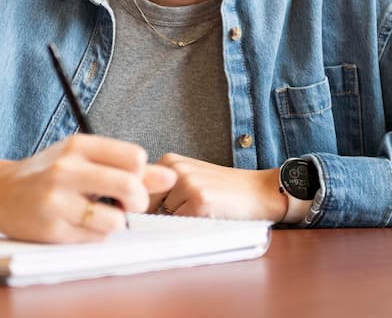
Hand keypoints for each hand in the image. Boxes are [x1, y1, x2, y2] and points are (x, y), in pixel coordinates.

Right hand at [0, 135, 175, 242]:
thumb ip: (127, 166)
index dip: (141, 173)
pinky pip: (94, 237)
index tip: (131, 179)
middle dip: (139, 201)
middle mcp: (66, 169)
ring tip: (99, 213)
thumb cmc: (49, 172)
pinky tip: (79, 223)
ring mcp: (57, 201)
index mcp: (78, 145)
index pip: (135, 156)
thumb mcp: (83, 158)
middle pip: (130, 186)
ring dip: (116, 221)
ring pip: (115, 219)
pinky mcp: (51, 230)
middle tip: (130, 204)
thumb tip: (170, 176)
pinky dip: (96, 233)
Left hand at [148, 153, 287, 221]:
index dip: (144, 209)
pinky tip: (210, 217)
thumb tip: (131, 212)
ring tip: (201, 213)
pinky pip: (180, 226)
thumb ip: (162, 191)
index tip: (156, 215)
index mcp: (169, 161)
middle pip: (147, 207)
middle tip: (188, 214)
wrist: (260, 191)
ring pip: (163, 219)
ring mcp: (187, 184)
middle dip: (158, 218)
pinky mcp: (200, 201)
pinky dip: (191, 229)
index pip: (139, 191)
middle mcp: (175, 169)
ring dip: (177, 224)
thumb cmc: (223, 190)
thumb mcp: (190, 179)